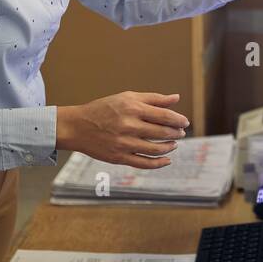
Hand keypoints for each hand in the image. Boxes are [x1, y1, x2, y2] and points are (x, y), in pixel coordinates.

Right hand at [56, 91, 188, 168]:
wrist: (77, 127)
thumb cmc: (104, 109)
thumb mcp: (127, 97)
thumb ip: (153, 99)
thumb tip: (176, 98)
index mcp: (132, 109)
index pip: (164, 116)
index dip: (178, 120)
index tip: (185, 122)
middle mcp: (128, 126)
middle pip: (161, 132)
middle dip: (175, 133)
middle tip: (181, 133)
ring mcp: (123, 144)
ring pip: (155, 149)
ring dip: (169, 147)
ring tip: (174, 144)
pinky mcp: (118, 158)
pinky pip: (143, 163)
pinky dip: (158, 163)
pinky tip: (167, 160)